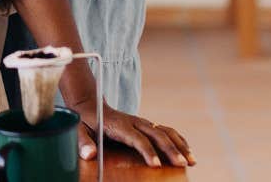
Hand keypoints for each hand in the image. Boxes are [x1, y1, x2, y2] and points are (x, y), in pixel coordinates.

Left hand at [73, 99, 193, 167]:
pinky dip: (178, 139)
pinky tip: (188, 150)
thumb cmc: (85, 121)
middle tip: (182, 164)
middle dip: (171, 150)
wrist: (90, 105)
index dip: (147, 152)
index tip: (157, 165)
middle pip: (157, 134)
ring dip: (180, 145)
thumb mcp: (78, 130)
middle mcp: (134, 121)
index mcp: (119, 124)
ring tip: (192, 160)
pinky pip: (165, 130)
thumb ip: (83, 142)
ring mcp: (141, 122)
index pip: (137, 139)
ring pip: (165, 131)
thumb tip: (89, 155)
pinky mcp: (145, 125)